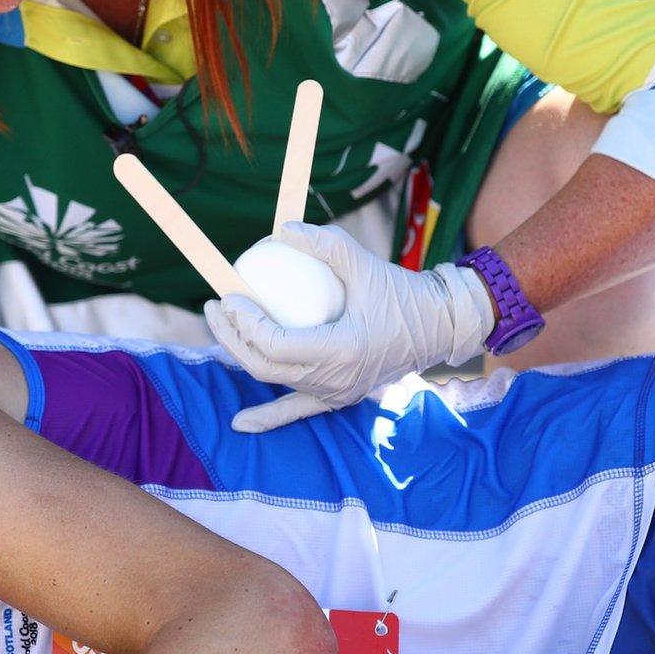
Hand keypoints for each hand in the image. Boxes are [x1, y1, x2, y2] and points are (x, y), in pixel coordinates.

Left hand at [203, 222, 494, 432]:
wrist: (438, 328)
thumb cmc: (403, 294)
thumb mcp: (365, 264)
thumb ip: (325, 244)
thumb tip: (281, 230)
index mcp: (342, 351)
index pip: (276, 344)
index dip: (245, 324)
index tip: (229, 296)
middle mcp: (336, 380)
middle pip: (265, 366)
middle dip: (232, 338)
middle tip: (216, 306)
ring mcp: (336, 394)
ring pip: (275, 383)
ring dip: (242, 359)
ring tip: (223, 330)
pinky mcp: (337, 398)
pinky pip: (296, 411)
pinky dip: (267, 418)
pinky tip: (239, 423)